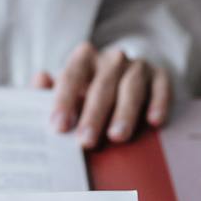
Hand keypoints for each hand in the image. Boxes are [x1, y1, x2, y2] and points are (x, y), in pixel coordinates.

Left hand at [33, 43, 171, 147]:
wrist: (124, 84)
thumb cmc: (87, 94)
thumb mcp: (67, 92)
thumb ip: (48, 91)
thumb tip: (39, 79)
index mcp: (84, 59)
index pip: (71, 76)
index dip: (64, 101)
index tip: (58, 126)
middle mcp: (111, 59)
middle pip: (101, 85)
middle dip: (93, 115)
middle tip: (86, 141)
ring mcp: (137, 66)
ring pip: (131, 87)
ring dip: (124, 112)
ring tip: (117, 137)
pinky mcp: (159, 76)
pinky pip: (161, 87)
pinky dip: (158, 103)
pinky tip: (154, 122)